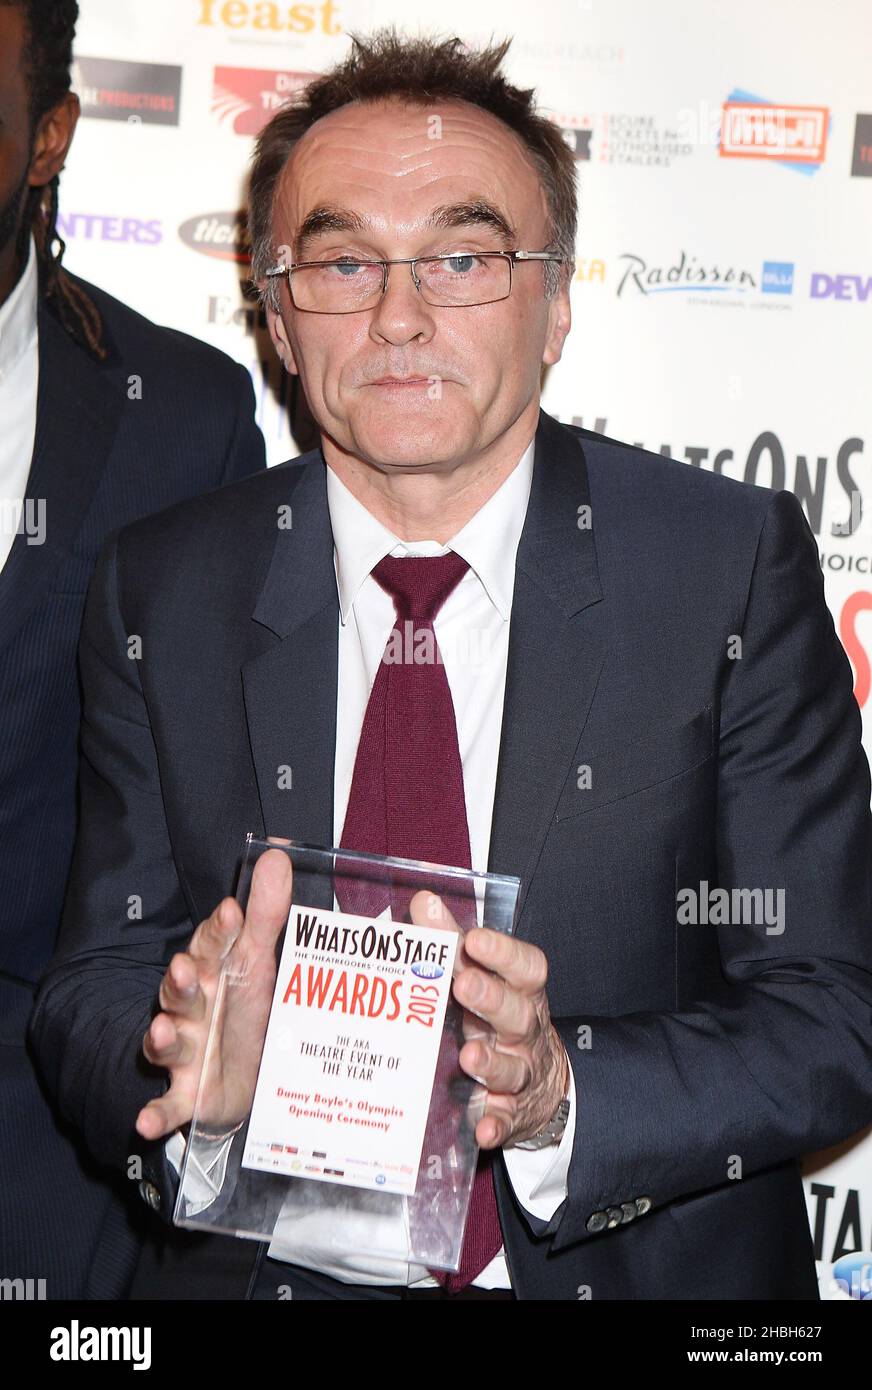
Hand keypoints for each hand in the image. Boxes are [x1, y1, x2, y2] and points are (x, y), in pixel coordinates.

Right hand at [136, 847, 291, 1141]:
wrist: (241, 1078)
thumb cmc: (246, 1010)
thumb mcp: (259, 961)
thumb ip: (267, 912)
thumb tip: (277, 852)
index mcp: (214, 972)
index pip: (212, 946)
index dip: (219, 930)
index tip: (231, 912)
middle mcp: (194, 1008)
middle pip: (181, 990)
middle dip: (181, 981)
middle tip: (185, 969)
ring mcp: (187, 1049)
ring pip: (168, 1039)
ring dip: (161, 1036)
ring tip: (159, 1031)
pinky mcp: (187, 1092)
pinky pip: (167, 1103)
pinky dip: (156, 1112)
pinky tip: (145, 1121)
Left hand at [450, 925, 568, 1148]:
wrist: (542, 1081)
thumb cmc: (496, 1016)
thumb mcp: (480, 975)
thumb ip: (450, 939)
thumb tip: (422, 900)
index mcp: (519, 992)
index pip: (525, 967)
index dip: (504, 952)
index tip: (475, 939)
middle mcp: (523, 1031)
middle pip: (518, 1014)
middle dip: (492, 999)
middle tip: (464, 986)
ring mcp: (520, 1073)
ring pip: (514, 1068)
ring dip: (492, 1063)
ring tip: (469, 1058)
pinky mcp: (512, 1112)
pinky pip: (507, 1120)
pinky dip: (497, 1123)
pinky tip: (481, 1127)